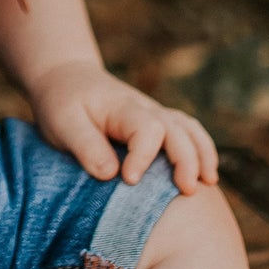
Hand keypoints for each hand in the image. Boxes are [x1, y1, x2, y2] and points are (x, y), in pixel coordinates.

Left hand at [29, 58, 218, 195]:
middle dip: (186, 160)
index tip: (128, 180)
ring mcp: (154, 114)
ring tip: (207, 183)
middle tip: (186, 191)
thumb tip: (111, 175)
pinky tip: (206, 176)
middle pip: (176, 129)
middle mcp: (144, 108)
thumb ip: (85, 146)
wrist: (65, 77)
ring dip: (201, 154)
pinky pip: (188, 132)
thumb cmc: (62, 102)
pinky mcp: (157, 124)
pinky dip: (201, 150)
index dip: (143, 156)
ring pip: (188, 129)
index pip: (146, 129)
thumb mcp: (63, 122)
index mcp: (121, 107)